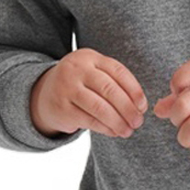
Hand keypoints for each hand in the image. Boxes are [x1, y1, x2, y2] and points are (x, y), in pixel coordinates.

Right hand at [30, 48, 148, 137]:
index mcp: (90, 57)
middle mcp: (76, 69)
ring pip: (100, 107)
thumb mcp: (95, 75)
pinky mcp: (62, 107)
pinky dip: (106, 129)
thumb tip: (140, 107)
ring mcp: (66, 87)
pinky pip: (89, 120)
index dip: (134, 90)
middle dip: (128, 109)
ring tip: (128, 131)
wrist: (46, 94)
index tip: (143, 106)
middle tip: (138, 122)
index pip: (118, 71)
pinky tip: (114, 132)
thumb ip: (115, 84)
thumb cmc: (80, 86)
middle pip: (109, 89)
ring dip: (118, 122)